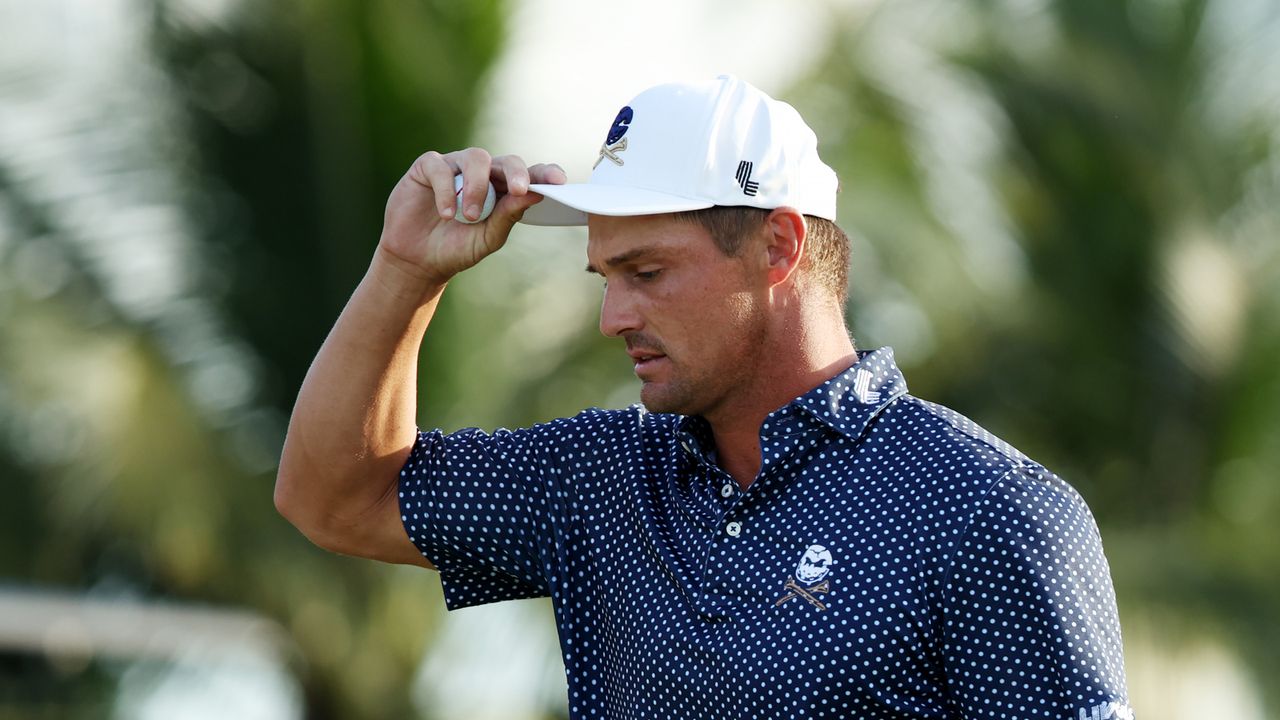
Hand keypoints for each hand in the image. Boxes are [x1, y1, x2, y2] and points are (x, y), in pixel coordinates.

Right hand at [378, 148, 566, 284]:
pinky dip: (446, 190)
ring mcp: (455, 167)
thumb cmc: (457, 248)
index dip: (544, 173)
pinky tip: (446, 214)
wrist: (418, 260)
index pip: (528, 175)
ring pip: (475, 158)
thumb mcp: (487, 238)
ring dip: (476, 187)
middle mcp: (482, 173)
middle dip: (515, 173)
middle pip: (505, 160)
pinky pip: (441, 167)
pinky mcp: (428, 167)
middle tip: (519, 190)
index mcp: (503, 189)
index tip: (558, 181)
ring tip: (469, 216)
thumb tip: (534, 194)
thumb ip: (508, 215)